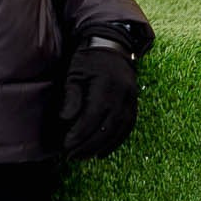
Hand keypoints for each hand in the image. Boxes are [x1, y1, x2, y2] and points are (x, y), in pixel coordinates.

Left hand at [59, 40, 137, 159]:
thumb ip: (71, 95)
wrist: (112, 44)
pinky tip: (102, 152)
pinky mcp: (134, 103)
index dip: (79, 134)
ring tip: (85, 157)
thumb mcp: (75, 72)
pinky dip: (115, 142)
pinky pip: (128, 127)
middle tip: (72, 156)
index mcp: (106, 86)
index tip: (66, 145)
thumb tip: (66, 119)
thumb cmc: (88, 58)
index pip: (93, 117)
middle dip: (88, 145)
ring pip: (119, 131)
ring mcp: (131, 99)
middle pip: (106, 128)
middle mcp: (123, 94)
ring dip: (101, 147)